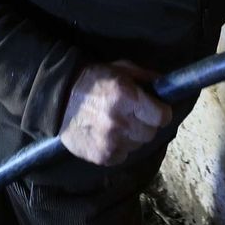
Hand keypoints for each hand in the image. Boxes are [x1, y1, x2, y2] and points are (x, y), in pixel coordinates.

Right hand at [58, 60, 172, 165]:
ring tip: (118, 124)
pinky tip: (108, 135)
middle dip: (146, 124)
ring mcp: (110, 142)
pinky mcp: (101, 156)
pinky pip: (122, 156)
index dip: (160, 112)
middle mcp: (121, 121)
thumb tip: (166, 87)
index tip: (155, 110)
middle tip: (134, 115)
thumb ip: (146, 77)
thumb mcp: (121, 69)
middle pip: (151, 133)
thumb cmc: (93, 80)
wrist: (58, 97)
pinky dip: (119, 148)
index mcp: (127, 97)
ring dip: (132, 136)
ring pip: (138, 145)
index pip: (162, 116)